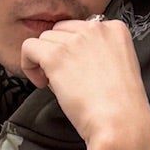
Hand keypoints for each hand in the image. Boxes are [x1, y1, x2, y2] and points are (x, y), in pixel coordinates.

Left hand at [17, 15, 149, 149]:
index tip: (75, 69)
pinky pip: (28, 48)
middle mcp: (95, 28)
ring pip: (44, 39)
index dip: (72, 50)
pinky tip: (41, 82)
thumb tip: (70, 57)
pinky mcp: (56, 56)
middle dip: (57, 53)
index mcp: (114, 29)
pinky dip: (29, 64)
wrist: (119, 121)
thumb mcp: (118, 67)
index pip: (80, 28)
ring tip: (56, 84)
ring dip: (44, 61)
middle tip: (64, 78)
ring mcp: (75, 40)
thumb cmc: (120, 105)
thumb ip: (98, 54)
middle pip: (60, 31)